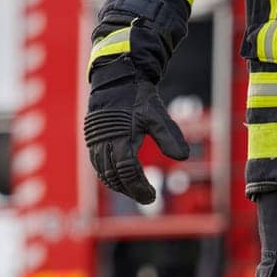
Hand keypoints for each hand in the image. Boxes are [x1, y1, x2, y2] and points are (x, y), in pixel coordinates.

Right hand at [83, 63, 188, 204]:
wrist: (116, 79)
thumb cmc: (137, 97)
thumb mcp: (157, 114)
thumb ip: (169, 135)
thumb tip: (183, 157)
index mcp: (119, 137)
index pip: (128, 171)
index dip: (140, 187)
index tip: (153, 196)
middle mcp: (104, 142)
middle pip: (114, 177)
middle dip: (130, 190)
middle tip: (148, 197)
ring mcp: (96, 142)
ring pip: (104, 173)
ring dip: (119, 185)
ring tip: (136, 191)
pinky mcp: (93, 140)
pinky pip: (99, 165)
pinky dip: (110, 175)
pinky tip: (122, 179)